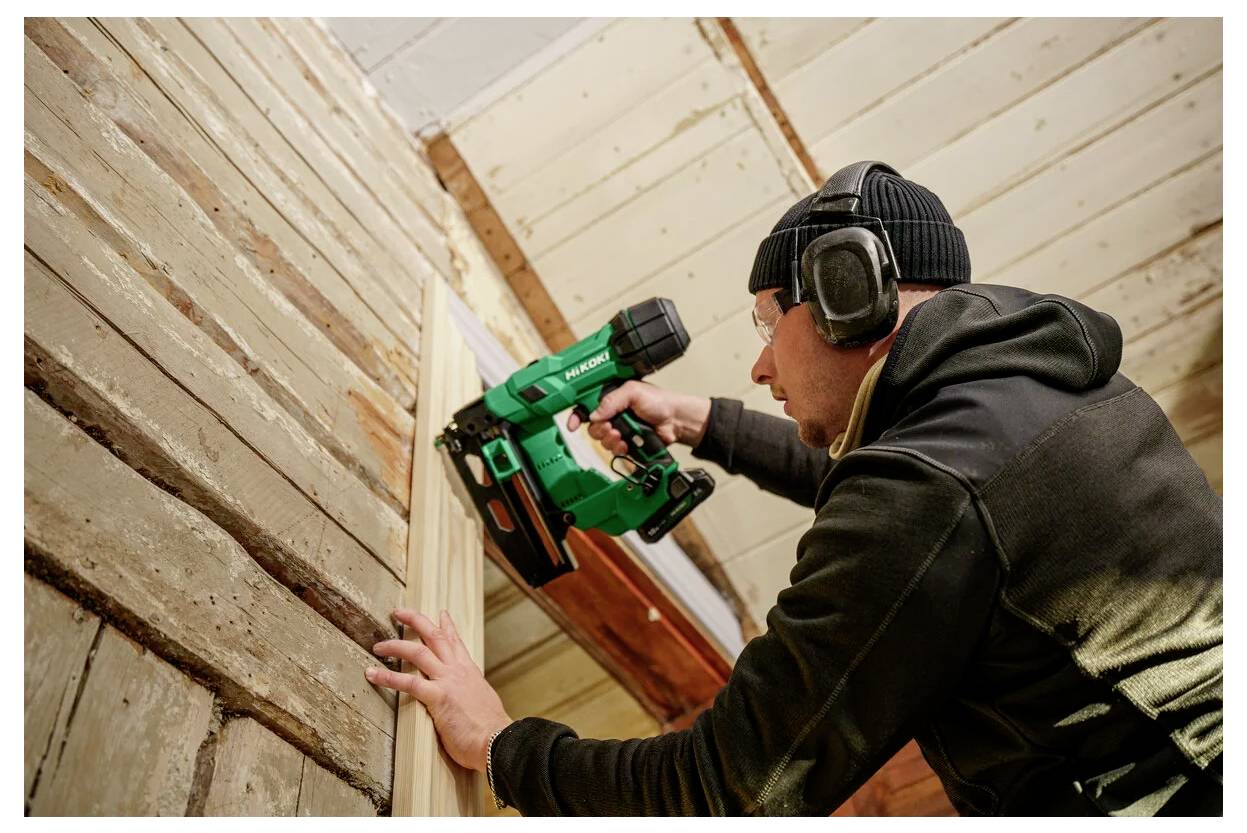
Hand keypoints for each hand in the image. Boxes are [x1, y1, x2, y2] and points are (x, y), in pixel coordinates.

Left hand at [366, 609, 511, 772]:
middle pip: (435, 636)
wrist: (499, 741)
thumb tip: (467, 701)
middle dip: (416, 620)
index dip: (447, 625)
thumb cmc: (491, 731)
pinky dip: (387, 677)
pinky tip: (372, 674)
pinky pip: (408, 683)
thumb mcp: (483, 704)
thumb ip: (471, 696)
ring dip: (395, 646)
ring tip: (378, 646)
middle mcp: (458, 671)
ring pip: (417, 652)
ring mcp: (448, 681)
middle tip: (399, 612)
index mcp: (470, 672)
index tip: (441, 613)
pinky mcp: (438, 697)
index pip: (456, 642)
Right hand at [566, 380, 710, 454]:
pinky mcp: (627, 443)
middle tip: (612, 427)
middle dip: (600, 429)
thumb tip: (595, 414)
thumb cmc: (660, 401)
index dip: (577, 416)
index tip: (573, 425)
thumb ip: (612, 400)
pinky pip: (614, 451)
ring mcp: (620, 430)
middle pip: (592, 427)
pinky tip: (626, 444)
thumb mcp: (633, 392)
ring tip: (622, 436)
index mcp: (612, 399)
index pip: (587, 406)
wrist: (677, 421)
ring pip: (602, 440)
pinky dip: (618, 449)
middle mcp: (613, 414)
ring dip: (610, 440)